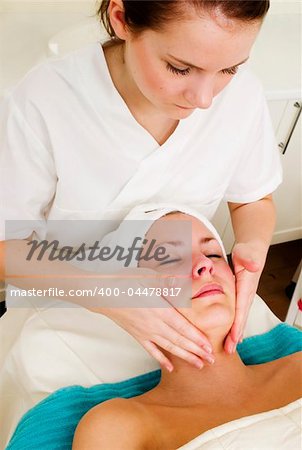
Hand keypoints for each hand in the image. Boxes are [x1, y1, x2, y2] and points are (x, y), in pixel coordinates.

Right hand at [90, 268, 213, 371]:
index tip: (209, 347)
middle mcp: (153, 324)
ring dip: (185, 357)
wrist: (103, 293)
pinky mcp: (137, 335)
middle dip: (196, 351)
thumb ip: (167, 281)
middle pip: (179, 341)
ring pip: (169, 348)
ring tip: (199, 365)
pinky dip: (162, 360)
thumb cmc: (125, 281)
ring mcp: (145, 332)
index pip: (182, 327)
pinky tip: (171, 368)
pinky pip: (152, 350)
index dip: (196, 339)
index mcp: (158, 309)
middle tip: (211, 361)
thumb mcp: (148, 276)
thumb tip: (183, 282)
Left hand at [224, 242, 263, 353]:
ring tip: (229, 348)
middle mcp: (247, 294)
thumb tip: (253, 265)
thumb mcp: (247, 252)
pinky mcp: (240, 295)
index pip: (241, 309)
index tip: (233, 339)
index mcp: (247, 286)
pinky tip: (231, 334)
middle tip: (228, 351)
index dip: (237, 325)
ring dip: (235, 333)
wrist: (252, 249)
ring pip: (240, 318)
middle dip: (235, 335)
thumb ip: (250, 258)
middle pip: (241, 318)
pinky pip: (237, 313)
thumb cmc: (248, 250)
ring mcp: (244, 296)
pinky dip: (235, 324)